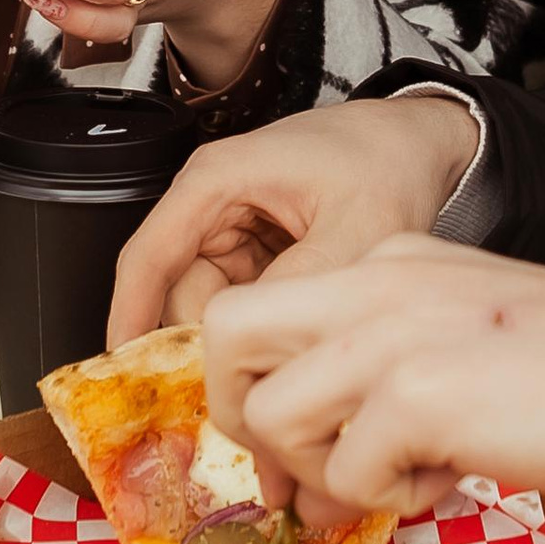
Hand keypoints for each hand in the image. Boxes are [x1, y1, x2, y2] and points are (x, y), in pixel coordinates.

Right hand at [106, 93, 482, 340]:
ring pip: (206, 310)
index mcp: (218, 181)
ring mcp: (232, 230)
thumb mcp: (358, 227)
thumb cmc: (387, 160)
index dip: (128, 319)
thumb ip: (302, 283)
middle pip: (177, 295)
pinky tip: (287, 353)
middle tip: (240, 398)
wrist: (421, 145)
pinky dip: (254, 334)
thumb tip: (255, 338)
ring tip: (280, 374)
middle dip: (199, 349)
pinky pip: (235, 306)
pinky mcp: (254, 254)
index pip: (149, 257)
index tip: (123, 375)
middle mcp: (212, 203)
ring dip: (233, 346)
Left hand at [204, 235, 544, 523]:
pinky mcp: (419, 395)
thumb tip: (316, 491)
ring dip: (325, 468)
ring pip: (270, 415)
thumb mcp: (464, 348)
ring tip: (409, 473)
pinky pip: (345, 474)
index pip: (265, 312)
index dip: (265, 386)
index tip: (317, 438)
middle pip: (226, 335)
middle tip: (314, 467)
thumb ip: (382, 394)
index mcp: (388, 262)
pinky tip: (455, 476)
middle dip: (246, 418)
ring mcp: (391, 335)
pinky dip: (390, 496)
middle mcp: (375, 284)